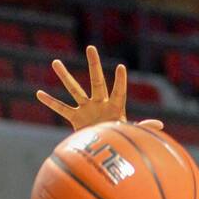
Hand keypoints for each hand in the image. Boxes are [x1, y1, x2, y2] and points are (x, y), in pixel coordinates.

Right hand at [37, 46, 163, 135]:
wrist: (105, 150)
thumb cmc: (120, 139)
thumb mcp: (130, 133)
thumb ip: (143, 127)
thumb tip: (160, 126)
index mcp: (115, 106)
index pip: (119, 91)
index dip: (120, 81)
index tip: (120, 67)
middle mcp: (100, 102)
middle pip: (96, 81)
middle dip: (94, 65)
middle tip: (90, 48)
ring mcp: (86, 108)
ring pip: (74, 90)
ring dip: (65, 77)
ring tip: (55, 62)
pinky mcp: (76, 118)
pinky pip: (61, 109)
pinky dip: (51, 103)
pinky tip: (39, 93)